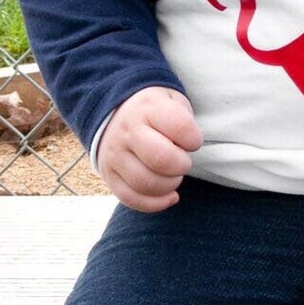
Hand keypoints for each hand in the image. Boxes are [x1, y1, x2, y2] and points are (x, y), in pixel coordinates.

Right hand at [96, 87, 202, 211]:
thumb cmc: (155, 113)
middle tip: (182, 161)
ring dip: (169, 186)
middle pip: (161, 159)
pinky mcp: (109, 176)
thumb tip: (186, 150)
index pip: (180, 127)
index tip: (192, 140)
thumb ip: (184, 121)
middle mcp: (127, 132)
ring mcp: (115, 155)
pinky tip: (169, 195)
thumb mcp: (172, 101)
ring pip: (145, 183)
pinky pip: (131, 199)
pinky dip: (156, 203)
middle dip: (181, 165)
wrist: (116, 114)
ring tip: (173, 176)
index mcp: (148, 109)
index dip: (194, 139)